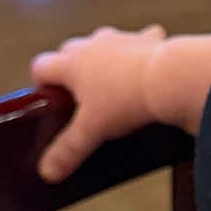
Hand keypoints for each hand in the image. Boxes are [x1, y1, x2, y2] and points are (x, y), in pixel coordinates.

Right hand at [31, 24, 166, 181]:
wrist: (170, 78)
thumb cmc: (126, 102)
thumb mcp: (93, 131)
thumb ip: (69, 150)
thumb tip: (48, 173)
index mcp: (72, 63)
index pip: (41, 66)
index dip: (42, 83)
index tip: (51, 100)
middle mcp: (93, 44)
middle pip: (70, 50)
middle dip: (71, 68)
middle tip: (83, 97)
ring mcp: (121, 38)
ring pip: (103, 40)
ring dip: (105, 56)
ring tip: (115, 81)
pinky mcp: (149, 38)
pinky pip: (142, 38)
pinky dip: (143, 49)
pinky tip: (149, 65)